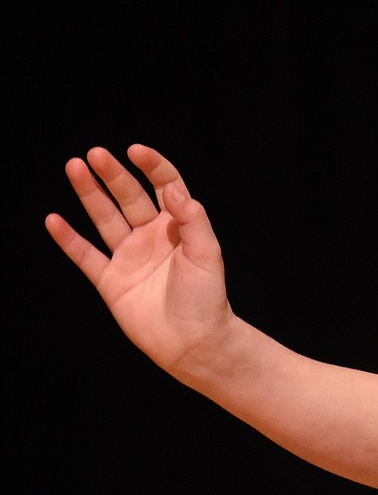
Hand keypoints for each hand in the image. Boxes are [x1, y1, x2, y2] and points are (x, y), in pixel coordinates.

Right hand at [45, 144, 232, 376]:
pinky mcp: (111, 281)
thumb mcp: (208, 254)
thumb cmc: (207, 298)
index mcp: (178, 226)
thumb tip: (174, 189)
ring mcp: (129, 257)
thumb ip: (192, 220)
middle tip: (94, 154)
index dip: (152, 166)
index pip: (164, 185)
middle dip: (112, 174)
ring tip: (74, 167)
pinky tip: (53, 220)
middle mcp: (152, 236)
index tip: (136, 151)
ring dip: (89, 194)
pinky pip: (85, 255)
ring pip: (105, 218)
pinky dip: (69, 239)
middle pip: (129, 196)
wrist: (193, 342)